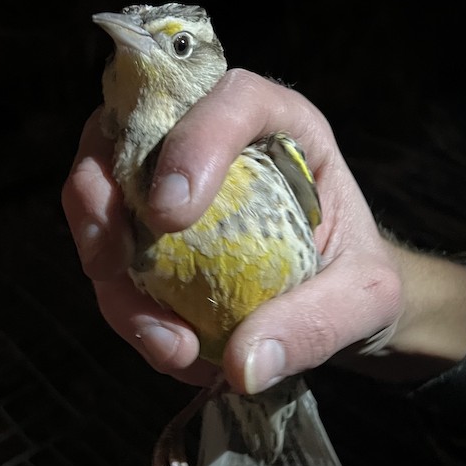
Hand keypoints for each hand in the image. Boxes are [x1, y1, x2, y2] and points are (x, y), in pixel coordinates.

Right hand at [62, 68, 465, 392]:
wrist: (342, 304)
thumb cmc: (359, 278)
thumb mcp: (366, 302)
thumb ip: (317, 323)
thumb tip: (244, 364)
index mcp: (282, 127)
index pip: (232, 100)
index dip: (192, 142)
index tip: (172, 215)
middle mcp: (213, 141)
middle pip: (125, 133)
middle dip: (98, 199)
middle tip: (110, 267)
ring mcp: (166, 182)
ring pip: (99, 200)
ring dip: (110, 275)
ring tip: (170, 347)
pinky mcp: (145, 230)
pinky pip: (109, 256)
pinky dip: (127, 307)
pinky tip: (175, 351)